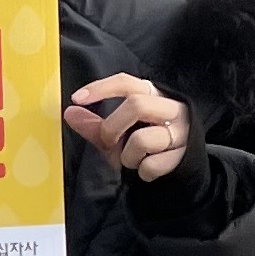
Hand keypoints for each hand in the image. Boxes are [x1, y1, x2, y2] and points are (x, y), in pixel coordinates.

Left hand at [66, 74, 192, 180]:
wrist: (174, 171)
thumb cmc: (143, 146)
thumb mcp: (117, 134)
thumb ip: (94, 125)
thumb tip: (70, 113)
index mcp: (152, 95)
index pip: (127, 82)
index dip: (101, 88)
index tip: (77, 99)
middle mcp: (170, 108)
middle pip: (136, 105)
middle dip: (112, 128)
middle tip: (108, 143)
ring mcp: (180, 131)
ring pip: (142, 139)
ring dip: (128, 157)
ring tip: (133, 160)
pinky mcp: (184, 154)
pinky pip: (151, 165)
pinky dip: (142, 172)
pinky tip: (146, 170)